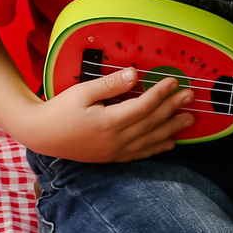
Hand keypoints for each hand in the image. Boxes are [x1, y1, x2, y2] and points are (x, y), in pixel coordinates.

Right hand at [18, 65, 194, 162]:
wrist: (41, 135)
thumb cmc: (59, 110)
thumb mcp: (82, 92)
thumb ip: (110, 84)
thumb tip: (134, 75)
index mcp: (109, 122)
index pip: (143, 106)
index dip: (161, 94)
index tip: (174, 81)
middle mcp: (116, 140)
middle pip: (152, 123)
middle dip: (173, 109)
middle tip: (191, 97)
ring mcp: (115, 151)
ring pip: (150, 140)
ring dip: (171, 129)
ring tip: (189, 119)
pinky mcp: (112, 157)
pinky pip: (140, 153)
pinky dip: (157, 148)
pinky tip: (169, 143)